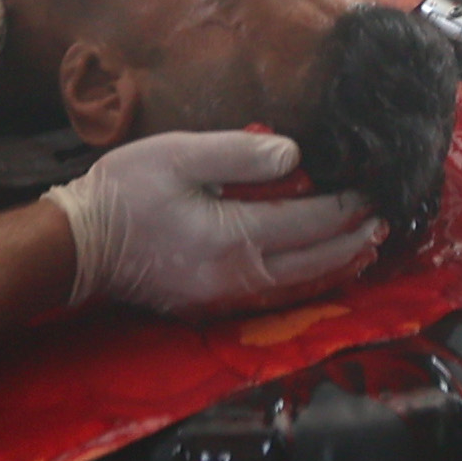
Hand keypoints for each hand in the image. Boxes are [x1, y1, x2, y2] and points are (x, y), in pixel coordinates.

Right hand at [53, 126, 383, 313]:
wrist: (79, 246)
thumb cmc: (124, 192)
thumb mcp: (179, 154)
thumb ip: (240, 153)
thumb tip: (295, 157)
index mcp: (234, 236)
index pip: (310, 221)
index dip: (347, 206)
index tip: (372, 189)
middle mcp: (240, 276)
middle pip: (317, 263)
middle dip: (354, 239)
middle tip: (383, 218)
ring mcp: (227, 298)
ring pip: (301, 287)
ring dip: (338, 265)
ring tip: (364, 246)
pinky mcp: (213, 307)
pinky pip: (278, 297)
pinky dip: (308, 282)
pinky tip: (318, 270)